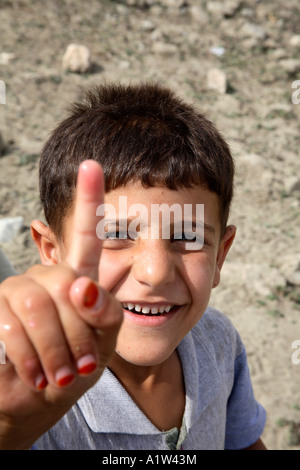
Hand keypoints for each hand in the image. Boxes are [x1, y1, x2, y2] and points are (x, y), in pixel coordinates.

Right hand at [0, 160, 122, 448]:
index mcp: (79, 279)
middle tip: (81, 366)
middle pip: (68, 284)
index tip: (91, 164)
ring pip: (39, 302)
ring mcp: (17, 291)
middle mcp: (46, 276)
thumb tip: (83, 284)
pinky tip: (35, 376)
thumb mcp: (103, 345)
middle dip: (80, 332)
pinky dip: (30, 358)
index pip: (87, 236)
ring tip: (60, 376)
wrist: (36, 401)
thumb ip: (105, 314)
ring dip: (56, 349)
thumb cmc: (74, 367)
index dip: (88, 200)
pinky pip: (12, 323)